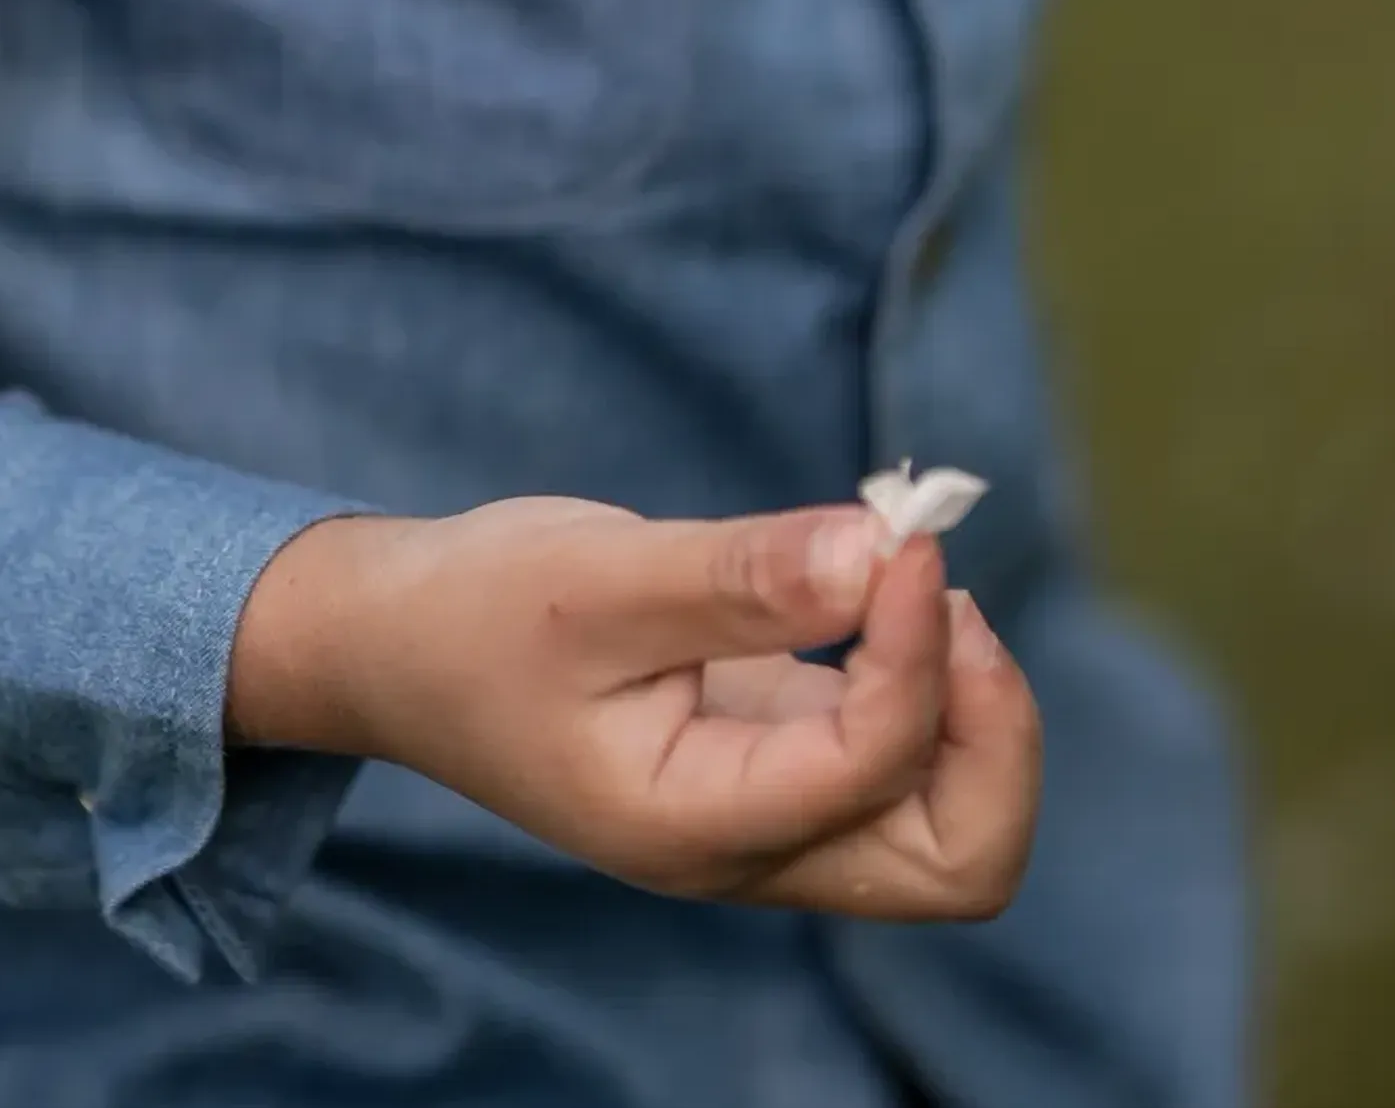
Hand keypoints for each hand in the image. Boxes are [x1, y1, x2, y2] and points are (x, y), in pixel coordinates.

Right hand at [228, 494, 1039, 921]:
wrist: (401, 646)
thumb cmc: (481, 610)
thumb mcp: (598, 575)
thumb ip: (740, 574)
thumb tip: (880, 550)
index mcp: (695, 826)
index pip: (878, 765)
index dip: (915, 647)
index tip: (897, 531)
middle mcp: (750, 851)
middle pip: (961, 862)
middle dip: (993, 733)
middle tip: (945, 594)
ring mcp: (772, 821)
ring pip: (948, 828)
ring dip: (972, 715)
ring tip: (920, 588)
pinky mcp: (777, 769)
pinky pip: (902, 770)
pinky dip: (931, 690)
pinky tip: (883, 596)